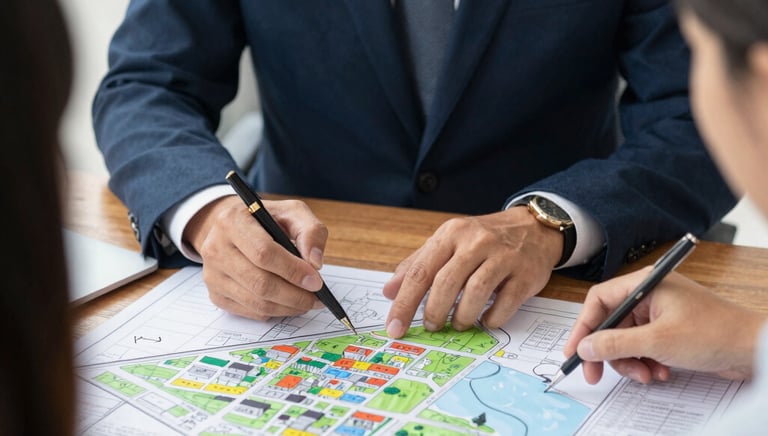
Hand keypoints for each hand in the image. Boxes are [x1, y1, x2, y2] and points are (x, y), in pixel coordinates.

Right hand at [184, 196, 327, 319]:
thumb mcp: (292, 213)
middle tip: (316, 297)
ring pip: (256, 302)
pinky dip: (274, 311)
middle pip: (260, 283)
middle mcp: (215, 248)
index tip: (316, 281)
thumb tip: (315, 263)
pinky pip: (250, 311)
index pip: (264, 253)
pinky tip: (288, 303)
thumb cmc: (265, 220)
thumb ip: (310, 231)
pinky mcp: (215, 294)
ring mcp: (212, 274)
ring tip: (306, 301)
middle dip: (295, 295)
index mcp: (232, 222)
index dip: (293, 270)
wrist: (233, 228)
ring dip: (288, 307)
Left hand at [382, 206, 562, 337]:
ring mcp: (503, 257)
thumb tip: (389, 291)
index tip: (395, 327)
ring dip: (462, 316)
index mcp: (451, 234)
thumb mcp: (447, 243)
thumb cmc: (483, 239)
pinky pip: (505, 302)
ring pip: (475, 292)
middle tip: (432, 326)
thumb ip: (417, 265)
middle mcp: (476, 242)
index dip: (404, 303)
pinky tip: (486, 320)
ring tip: (459, 324)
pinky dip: (492, 318)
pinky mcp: (525, 273)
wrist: (533, 227)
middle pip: (446, 282)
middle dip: (434, 312)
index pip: (420, 271)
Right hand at [564, 268, 765, 384]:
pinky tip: (660, 372)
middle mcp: (649, 294)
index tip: (575, 351)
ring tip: (645, 375)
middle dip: (607, 351)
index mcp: (645, 283)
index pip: (599, 300)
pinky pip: (643, 346)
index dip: (583, 327)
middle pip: (610, 322)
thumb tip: (585, 346)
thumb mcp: (657, 342)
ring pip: (625, 338)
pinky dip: (645, 362)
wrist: (756, 349)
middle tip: (597, 374)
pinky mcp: (669, 329)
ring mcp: (660, 312)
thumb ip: (615, 343)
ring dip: (630, 360)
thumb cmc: (715, 334)